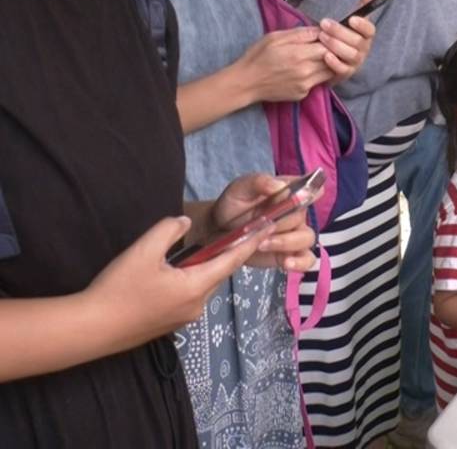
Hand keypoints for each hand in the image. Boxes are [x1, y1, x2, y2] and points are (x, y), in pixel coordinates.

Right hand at [84, 215, 268, 341]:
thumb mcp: (143, 250)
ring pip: (202, 286)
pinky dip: (190, 281)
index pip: (232, 261)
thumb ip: (168, 230)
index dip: (251, 243)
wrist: (90, 329)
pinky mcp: (169, 324)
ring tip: (204, 250)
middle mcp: (196, 305)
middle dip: (226, 254)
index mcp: (196, 287)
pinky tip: (175, 273)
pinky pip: (188, 297)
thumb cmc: (118, 288)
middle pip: (218, 274)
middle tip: (235, 233)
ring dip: (205, 269)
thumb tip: (185, 223)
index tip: (269, 228)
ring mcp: (183, 318)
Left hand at [210, 174, 319, 271]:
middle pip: (302, 217)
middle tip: (263, 227)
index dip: (311, 192)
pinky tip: (286, 263)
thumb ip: (260, 182)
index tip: (304, 196)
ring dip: (287, 242)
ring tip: (263, 244)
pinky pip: (307, 260)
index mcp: (289, 191)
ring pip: (307, 238)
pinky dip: (300, 262)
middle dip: (283, 223)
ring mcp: (294, 234)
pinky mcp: (289, 253)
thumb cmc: (234, 205)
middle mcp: (296, 212)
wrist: (219, 230)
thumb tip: (280, 186)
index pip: (310, 188)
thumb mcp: (241, 188)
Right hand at [238, 27, 331, 102]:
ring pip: (329, 73)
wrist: (246, 83)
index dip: (330, 41)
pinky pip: (317, 82)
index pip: (328, 47)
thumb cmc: (258, 56)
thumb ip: (300, 34)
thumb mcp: (275, 37)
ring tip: (317, 57)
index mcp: (298, 55)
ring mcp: (305, 85)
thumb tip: (320, 29)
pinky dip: (317, 75)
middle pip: (332, 60)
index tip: (325, 37)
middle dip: (332, 52)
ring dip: (328, 64)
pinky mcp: (302, 94)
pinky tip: (307, 69)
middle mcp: (305, 72)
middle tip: (325, 46)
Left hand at [318, 0, 379, 84]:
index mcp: (366, 35)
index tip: (351, 18)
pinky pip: (343, 70)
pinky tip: (325, 55)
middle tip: (324, 24)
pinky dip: (335, 63)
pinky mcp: (346, 73)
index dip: (362, 25)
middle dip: (341, 32)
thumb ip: (364, 3)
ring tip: (322, 37)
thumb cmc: (342, 35)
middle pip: (357, 42)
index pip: (370, 30)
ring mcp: (355, 62)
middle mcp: (364, 49)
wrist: (331, 57)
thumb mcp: (352, 19)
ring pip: (350, 55)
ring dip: (336, 45)